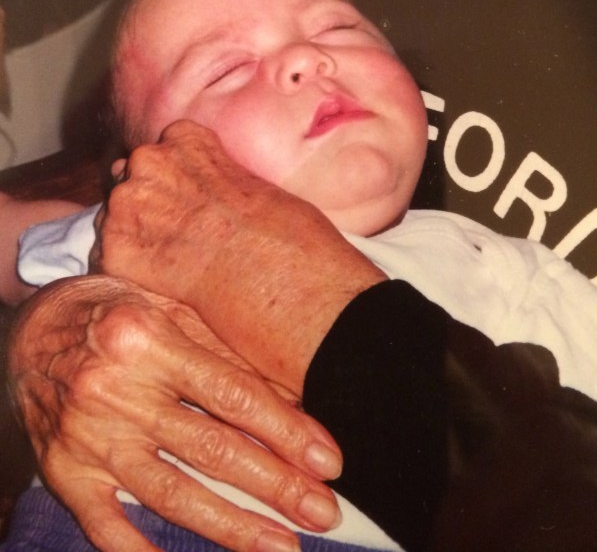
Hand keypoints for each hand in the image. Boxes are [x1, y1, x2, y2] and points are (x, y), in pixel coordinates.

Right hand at [9, 274, 342, 551]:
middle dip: (275, 485)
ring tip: (281, 546)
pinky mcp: (63, 472)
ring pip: (171, 494)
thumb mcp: (164, 306)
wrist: (28, 328)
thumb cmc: (112, 311)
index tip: (328, 461)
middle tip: (323, 513)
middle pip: (210, 448)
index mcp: (148, 340)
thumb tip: (288, 393)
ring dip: (232, 527)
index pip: (231, 394)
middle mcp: (117, 391)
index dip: (285, 430)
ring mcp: (87, 438)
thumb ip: (219, 347)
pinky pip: (107, 526)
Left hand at [96, 120, 385, 392]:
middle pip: (129, 181)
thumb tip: (208, 196)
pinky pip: (108, 261)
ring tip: (177, 267)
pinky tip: (165, 288)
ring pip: (114, 220)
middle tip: (182, 239)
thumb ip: (216, 177)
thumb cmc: (288, 233)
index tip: (191, 204)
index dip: (174, 182)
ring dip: (137, 240)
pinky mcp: (116, 252)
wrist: (285, 281)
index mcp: (185, 137)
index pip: (160, 151)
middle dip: (149, 207)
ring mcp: (128, 204)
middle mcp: (148, 161)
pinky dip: (130, 276)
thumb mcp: (255, 184)